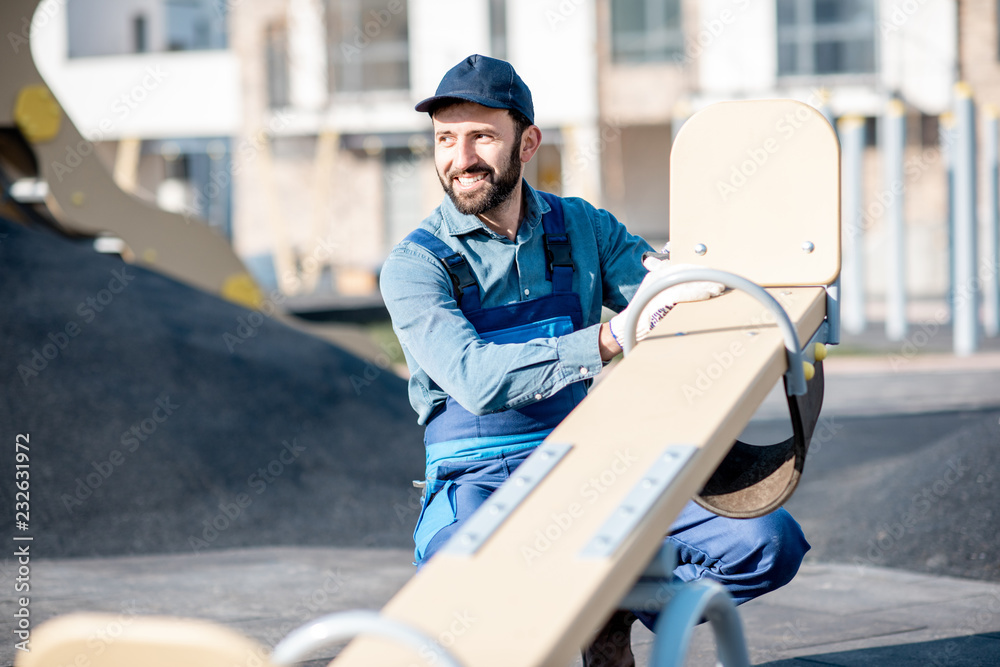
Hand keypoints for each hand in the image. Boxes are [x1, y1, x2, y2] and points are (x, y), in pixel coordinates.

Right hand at [609, 247, 724, 347]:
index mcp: (657, 275)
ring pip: (686, 282)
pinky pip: (681, 294)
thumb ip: (672, 288)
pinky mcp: (658, 301)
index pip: (683, 266)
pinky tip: (707, 295)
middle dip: (706, 276)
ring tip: (719, 289)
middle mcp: (656, 278)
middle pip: (687, 272)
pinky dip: (695, 293)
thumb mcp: (657, 295)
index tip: (715, 273)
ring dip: (705, 285)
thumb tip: (695, 284)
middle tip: (722, 280)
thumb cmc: (645, 313)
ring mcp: (657, 288)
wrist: (627, 328)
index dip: (700, 269)